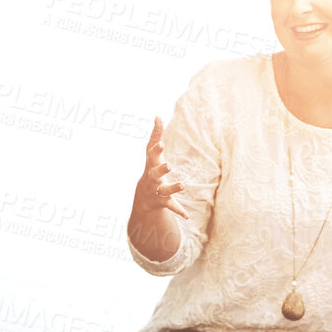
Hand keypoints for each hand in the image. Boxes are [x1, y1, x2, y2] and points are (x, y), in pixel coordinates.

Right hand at [128, 116, 186, 260]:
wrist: (143, 196)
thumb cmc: (150, 168)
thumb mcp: (151, 153)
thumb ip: (155, 135)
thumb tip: (157, 116)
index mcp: (151, 165)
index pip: (152, 156)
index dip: (156, 150)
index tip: (161, 143)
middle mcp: (153, 178)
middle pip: (155, 173)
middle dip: (161, 169)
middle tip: (169, 165)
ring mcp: (157, 190)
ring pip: (164, 190)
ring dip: (173, 188)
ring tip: (182, 185)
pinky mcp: (164, 202)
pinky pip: (171, 206)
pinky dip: (178, 211)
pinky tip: (187, 216)